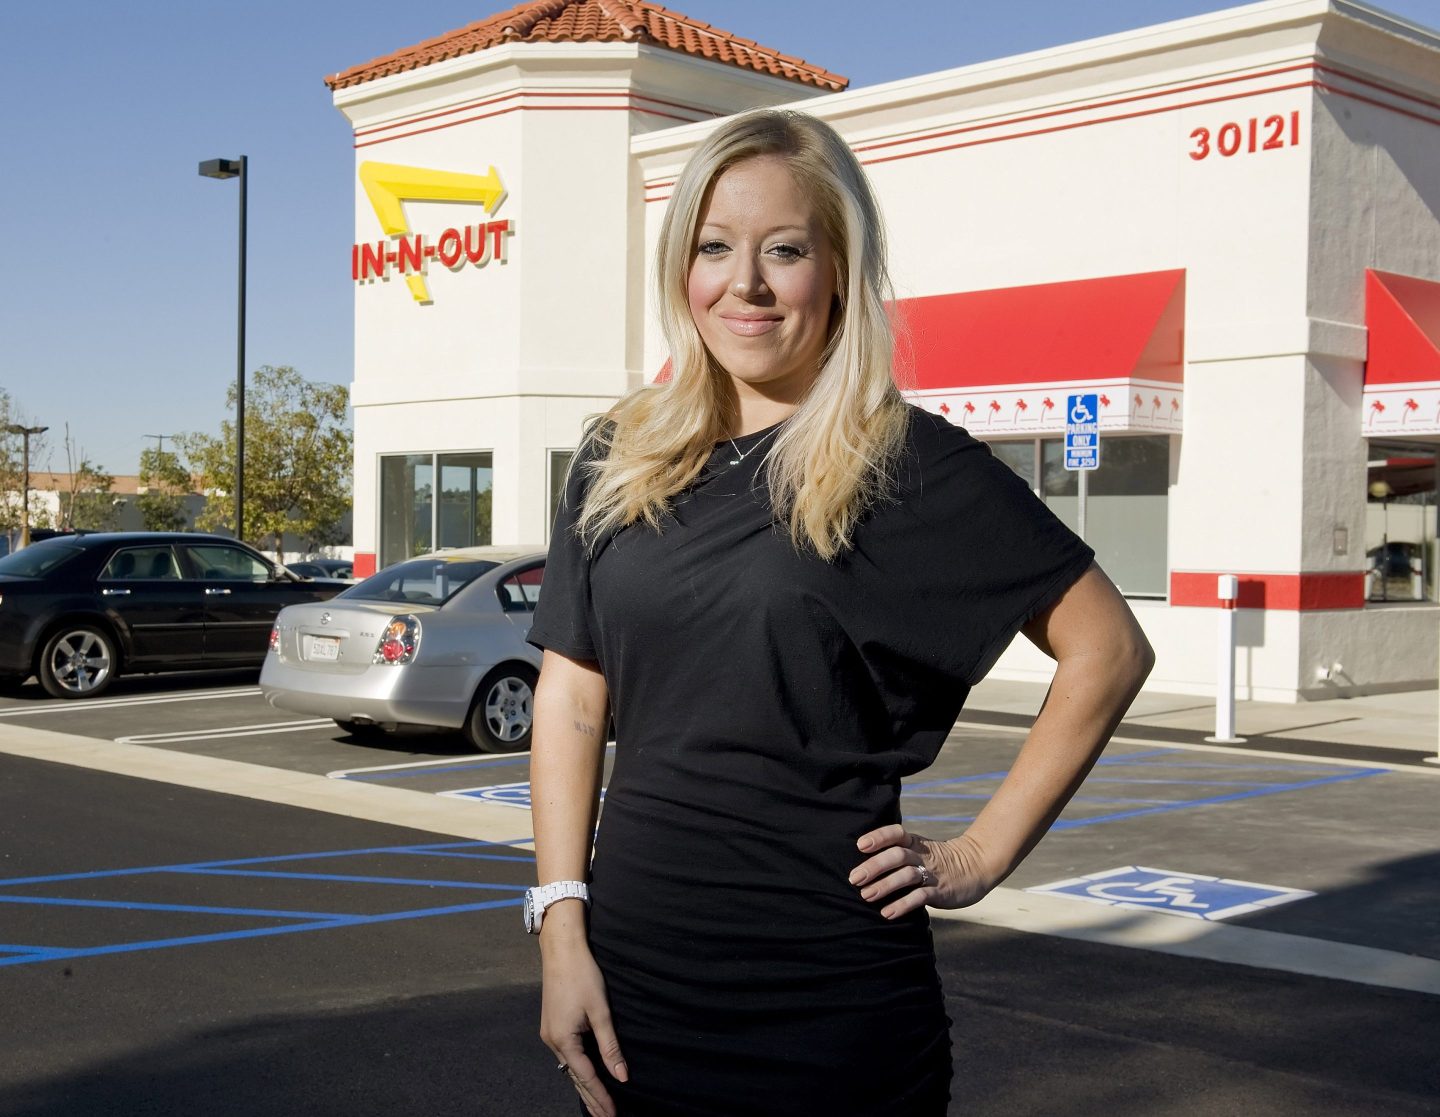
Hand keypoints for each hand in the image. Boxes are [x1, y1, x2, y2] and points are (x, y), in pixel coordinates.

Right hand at [540, 942, 628, 1116]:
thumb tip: (621, 1076)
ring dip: (583, 1086)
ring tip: (597, 1105)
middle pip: (574, 1078)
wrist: (561, 949)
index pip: (586, 1078)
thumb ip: (610, 1047)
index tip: (612, 1114)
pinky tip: (585, 1075)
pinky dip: (577, 1069)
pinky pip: (566, 1055)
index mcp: (563, 1040)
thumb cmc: (583, 975)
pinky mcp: (552, 1025)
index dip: (601, 1097)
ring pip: (569, 1068)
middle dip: (590, 1099)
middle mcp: (552, 1041)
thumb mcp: (601, 1012)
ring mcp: (549, 1033)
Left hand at [849, 825, 994, 919]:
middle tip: (854, 879)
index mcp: (915, 842)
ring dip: (885, 885)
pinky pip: (921, 897)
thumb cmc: (939, 860)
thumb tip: (864, 863)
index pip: (896, 833)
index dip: (879, 837)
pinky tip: (888, 913)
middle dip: (874, 866)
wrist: (977, 866)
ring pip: (906, 875)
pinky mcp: (941, 892)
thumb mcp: (920, 849)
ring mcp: (932, 873)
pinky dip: (903, 904)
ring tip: (866, 896)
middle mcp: (922, 855)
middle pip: (897, 855)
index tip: (860, 845)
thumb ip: (898, 853)